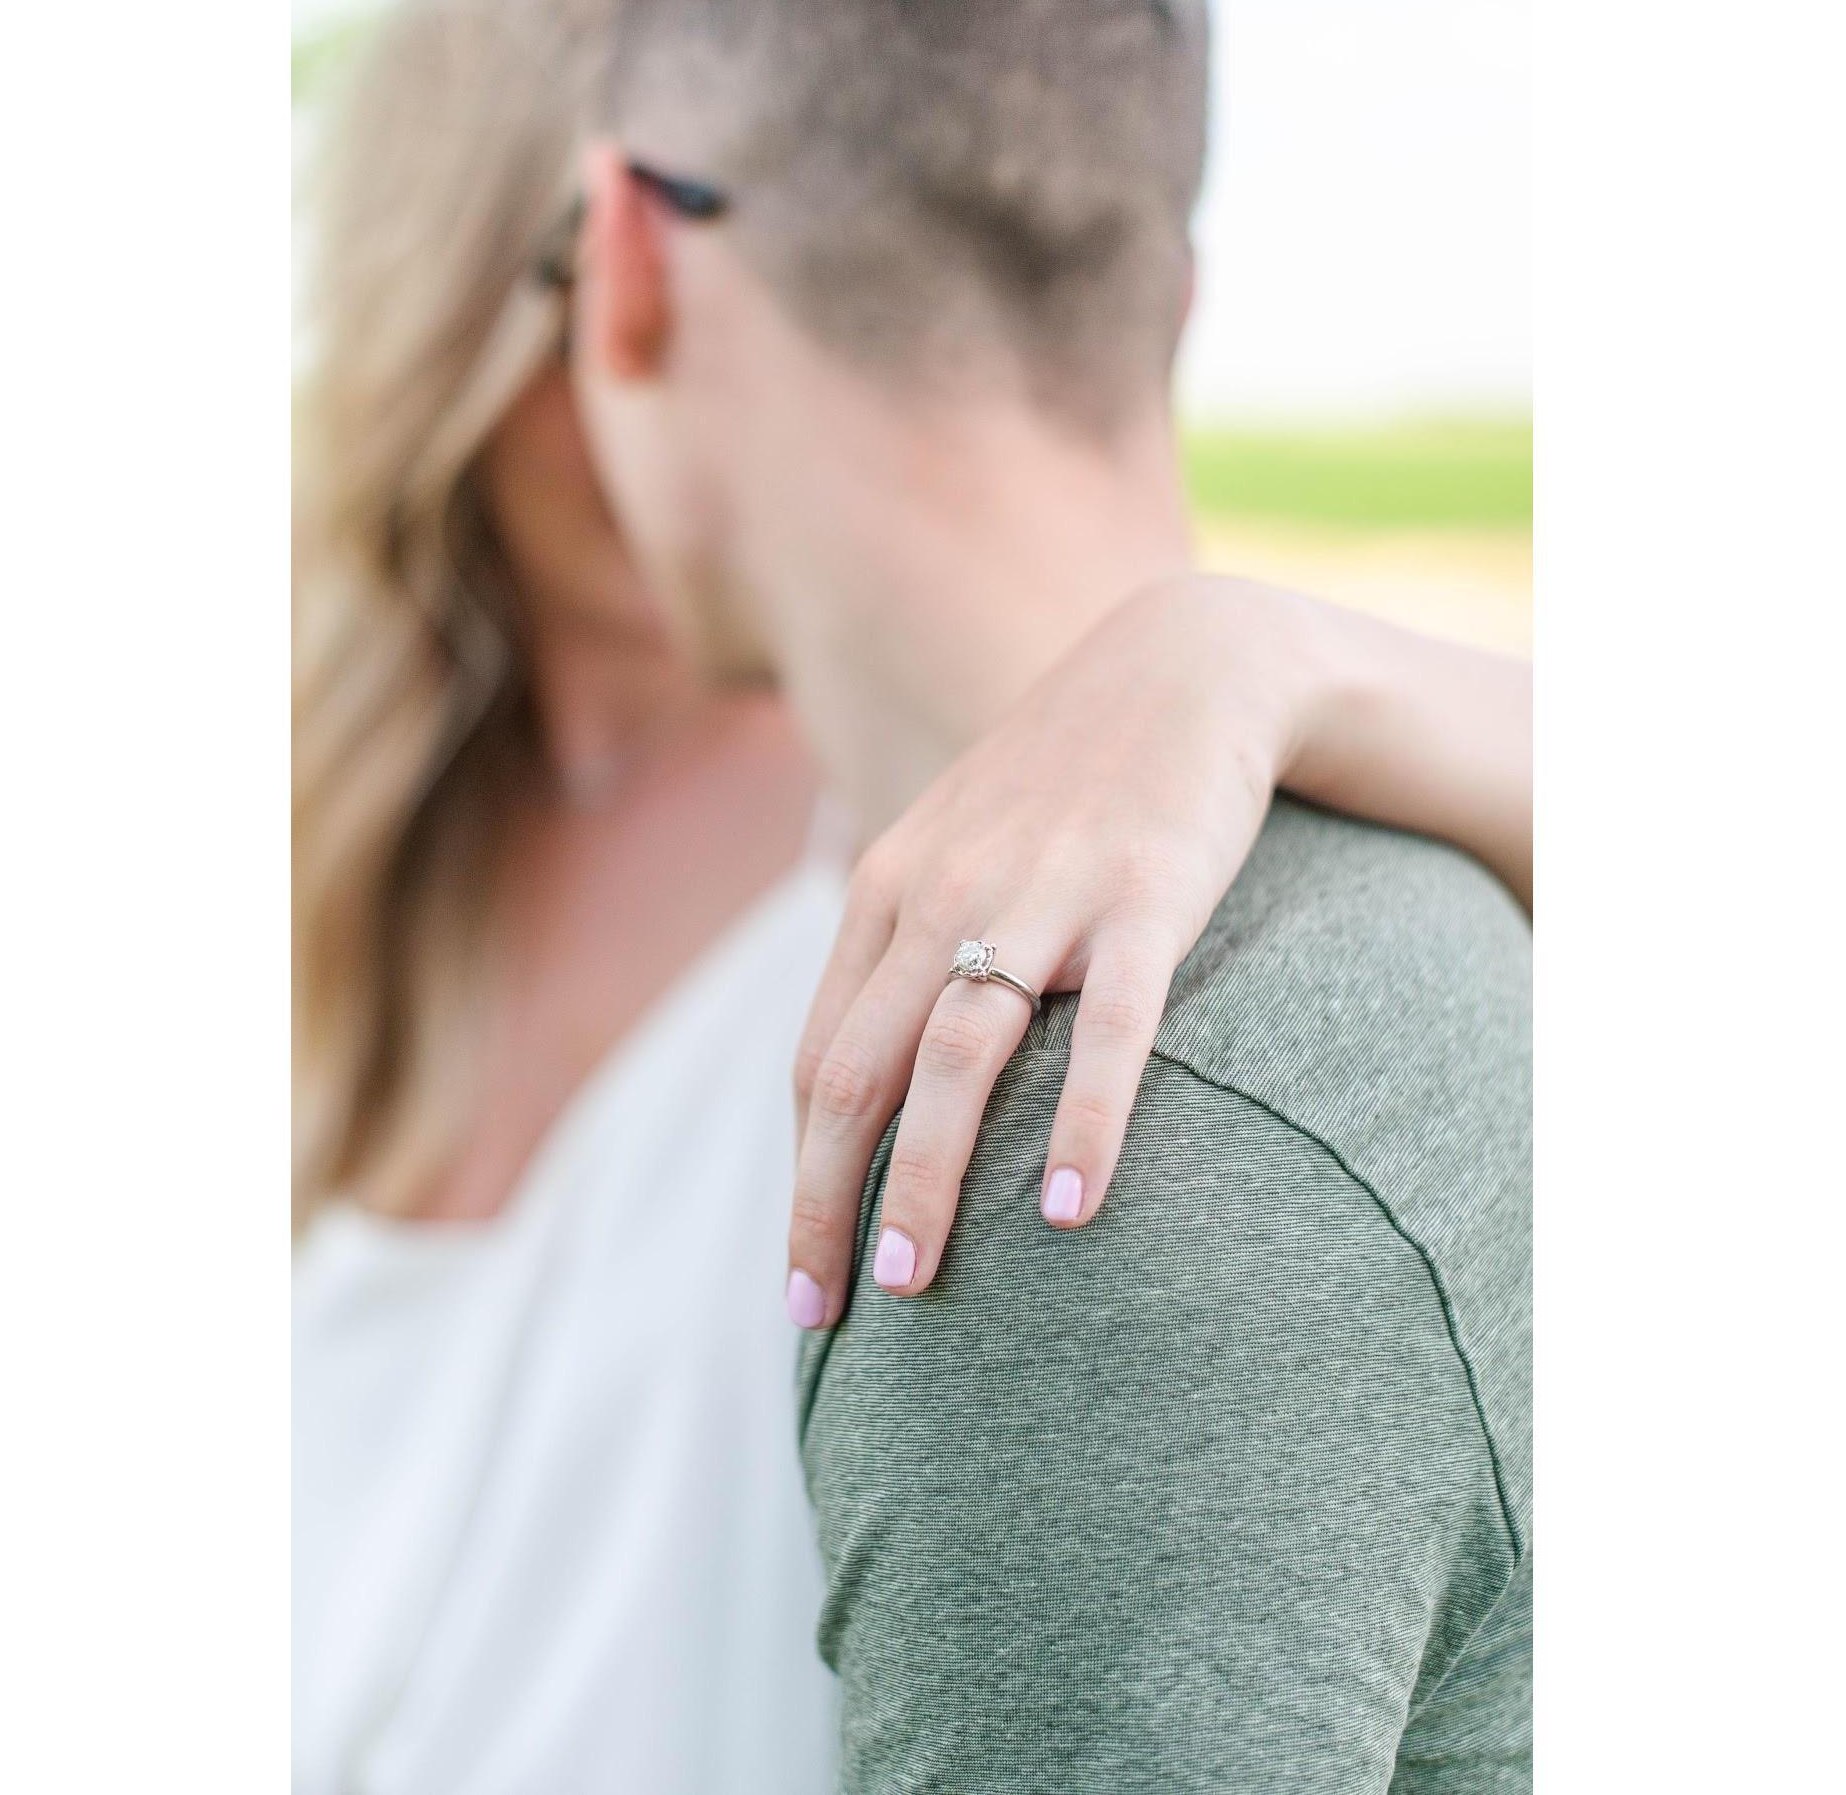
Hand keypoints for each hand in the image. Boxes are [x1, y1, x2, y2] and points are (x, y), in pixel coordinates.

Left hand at [784, 571, 1320, 1327]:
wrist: (1181, 667)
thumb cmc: (1061, 781)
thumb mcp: (955, 846)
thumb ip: (907, 945)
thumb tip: (872, 1074)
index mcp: (887, 891)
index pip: (816, 1061)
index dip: (800, 1175)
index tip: (800, 1272)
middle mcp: (942, 895)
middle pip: (854, 1075)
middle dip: (825, 1204)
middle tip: (823, 1314)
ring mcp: (1043, 896)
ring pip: (956, 1061)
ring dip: (926, 1183)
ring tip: (909, 1285)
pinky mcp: (1145, 898)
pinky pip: (1111, 1032)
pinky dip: (1086, 1124)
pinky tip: (1074, 1213)